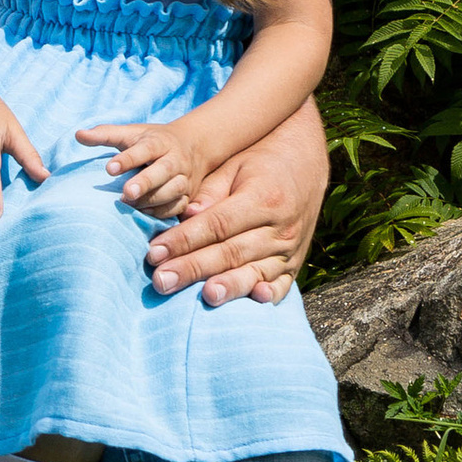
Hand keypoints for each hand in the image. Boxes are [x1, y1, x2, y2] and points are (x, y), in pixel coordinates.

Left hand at [78, 114, 208, 214]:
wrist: (194, 145)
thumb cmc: (153, 140)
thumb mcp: (131, 132)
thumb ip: (105, 134)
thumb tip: (78, 134)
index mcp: (159, 142)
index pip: (144, 149)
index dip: (127, 159)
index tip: (109, 169)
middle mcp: (175, 160)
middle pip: (163, 170)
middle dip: (146, 182)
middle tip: (126, 193)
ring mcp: (184, 178)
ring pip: (173, 190)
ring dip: (153, 200)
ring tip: (130, 205)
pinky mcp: (188, 195)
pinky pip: (179, 206)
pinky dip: (163, 212)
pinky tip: (144, 214)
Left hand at [141, 101, 328, 306]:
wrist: (307, 162)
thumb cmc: (261, 162)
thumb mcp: (235, 165)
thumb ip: (211, 192)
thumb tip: (186, 216)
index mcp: (261, 198)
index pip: (216, 224)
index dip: (184, 240)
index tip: (154, 252)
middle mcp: (279, 227)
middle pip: (230, 252)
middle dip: (193, 268)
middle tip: (161, 281)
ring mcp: (290, 248)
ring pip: (255, 270)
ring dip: (229, 285)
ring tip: (206, 296)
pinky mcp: (296, 263)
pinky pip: (284, 283)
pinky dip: (271, 294)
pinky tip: (257, 299)